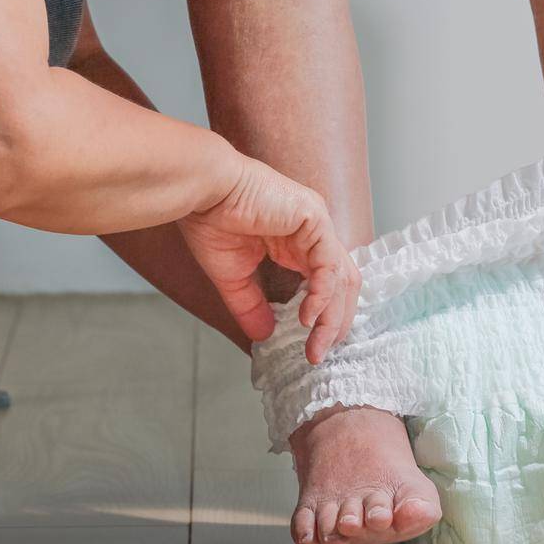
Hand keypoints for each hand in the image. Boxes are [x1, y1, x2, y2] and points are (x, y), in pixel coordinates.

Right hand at [178, 157, 360, 363]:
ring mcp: (317, 224)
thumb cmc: (211, 219)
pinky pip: (328, 264)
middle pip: (343, 284)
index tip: (315, 347)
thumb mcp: (234, 276)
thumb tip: (263, 336)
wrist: (200, 190)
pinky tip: (308, 317)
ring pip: (341, 277)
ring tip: (316, 345)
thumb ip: (251, 305)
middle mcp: (314, 234)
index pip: (327, 284)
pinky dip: (322, 294)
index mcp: (299, 243)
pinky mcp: (314, 218)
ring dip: (332, 316)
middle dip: (335, 323)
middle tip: (320, 353)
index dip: (327, 316)